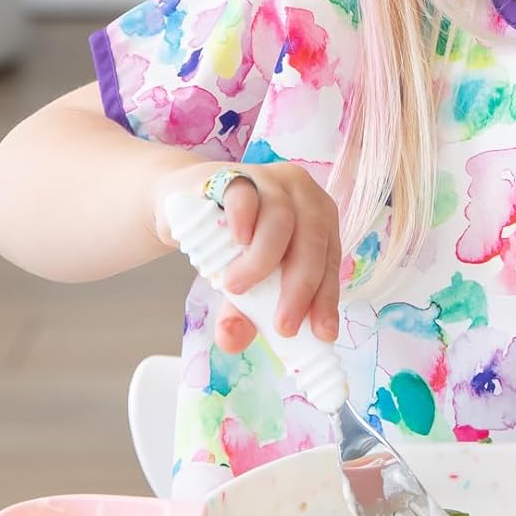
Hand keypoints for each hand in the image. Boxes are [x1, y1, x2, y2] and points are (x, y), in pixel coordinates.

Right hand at [151, 161, 342, 353]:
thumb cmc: (229, 240)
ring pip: (282, 218)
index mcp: (318, 220)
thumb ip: (243, 312)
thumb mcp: (242, 283)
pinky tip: (236, 241)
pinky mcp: (235, 174)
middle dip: (301, 288)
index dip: (327, 298)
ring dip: (263, 261)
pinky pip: (246, 195)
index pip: (330, 261)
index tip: (321, 334)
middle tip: (282, 325)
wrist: (185, 200)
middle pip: (313, 240)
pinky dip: (244, 221)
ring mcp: (269, 180)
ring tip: (237, 287)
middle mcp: (302, 196)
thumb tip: (232, 341)